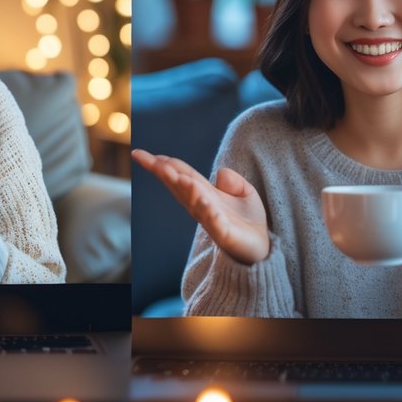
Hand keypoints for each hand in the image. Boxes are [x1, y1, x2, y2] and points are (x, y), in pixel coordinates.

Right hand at [132, 148, 269, 264]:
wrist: (261, 248)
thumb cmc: (249, 220)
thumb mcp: (245, 192)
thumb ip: (233, 180)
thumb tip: (220, 172)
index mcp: (203, 192)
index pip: (179, 174)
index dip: (162, 164)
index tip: (139, 153)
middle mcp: (201, 205)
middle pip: (179, 186)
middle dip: (165, 173)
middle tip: (150, 160)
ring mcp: (211, 220)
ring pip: (194, 203)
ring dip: (187, 190)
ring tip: (179, 177)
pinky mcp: (225, 234)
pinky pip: (216, 223)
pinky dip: (209, 213)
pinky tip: (205, 203)